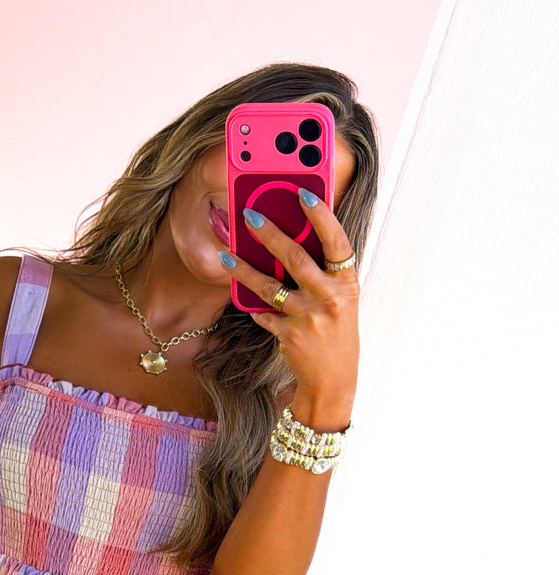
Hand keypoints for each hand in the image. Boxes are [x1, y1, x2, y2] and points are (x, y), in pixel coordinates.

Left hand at [225, 191, 359, 417]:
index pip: (337, 242)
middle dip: (270, 234)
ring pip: (269, 286)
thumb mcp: (340, 298)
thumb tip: (293, 237)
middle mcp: (330, 299)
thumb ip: (323, 272)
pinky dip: (251, 304)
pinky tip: (240, 293)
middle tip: (249, 215)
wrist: (333, 380)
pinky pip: (263, 313)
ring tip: (226, 254)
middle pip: (296, 258)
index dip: (321, 216)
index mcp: (347, 283)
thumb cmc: (335, 331)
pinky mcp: (289, 336)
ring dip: (244, 269)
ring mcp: (309, 319)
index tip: (303, 194)